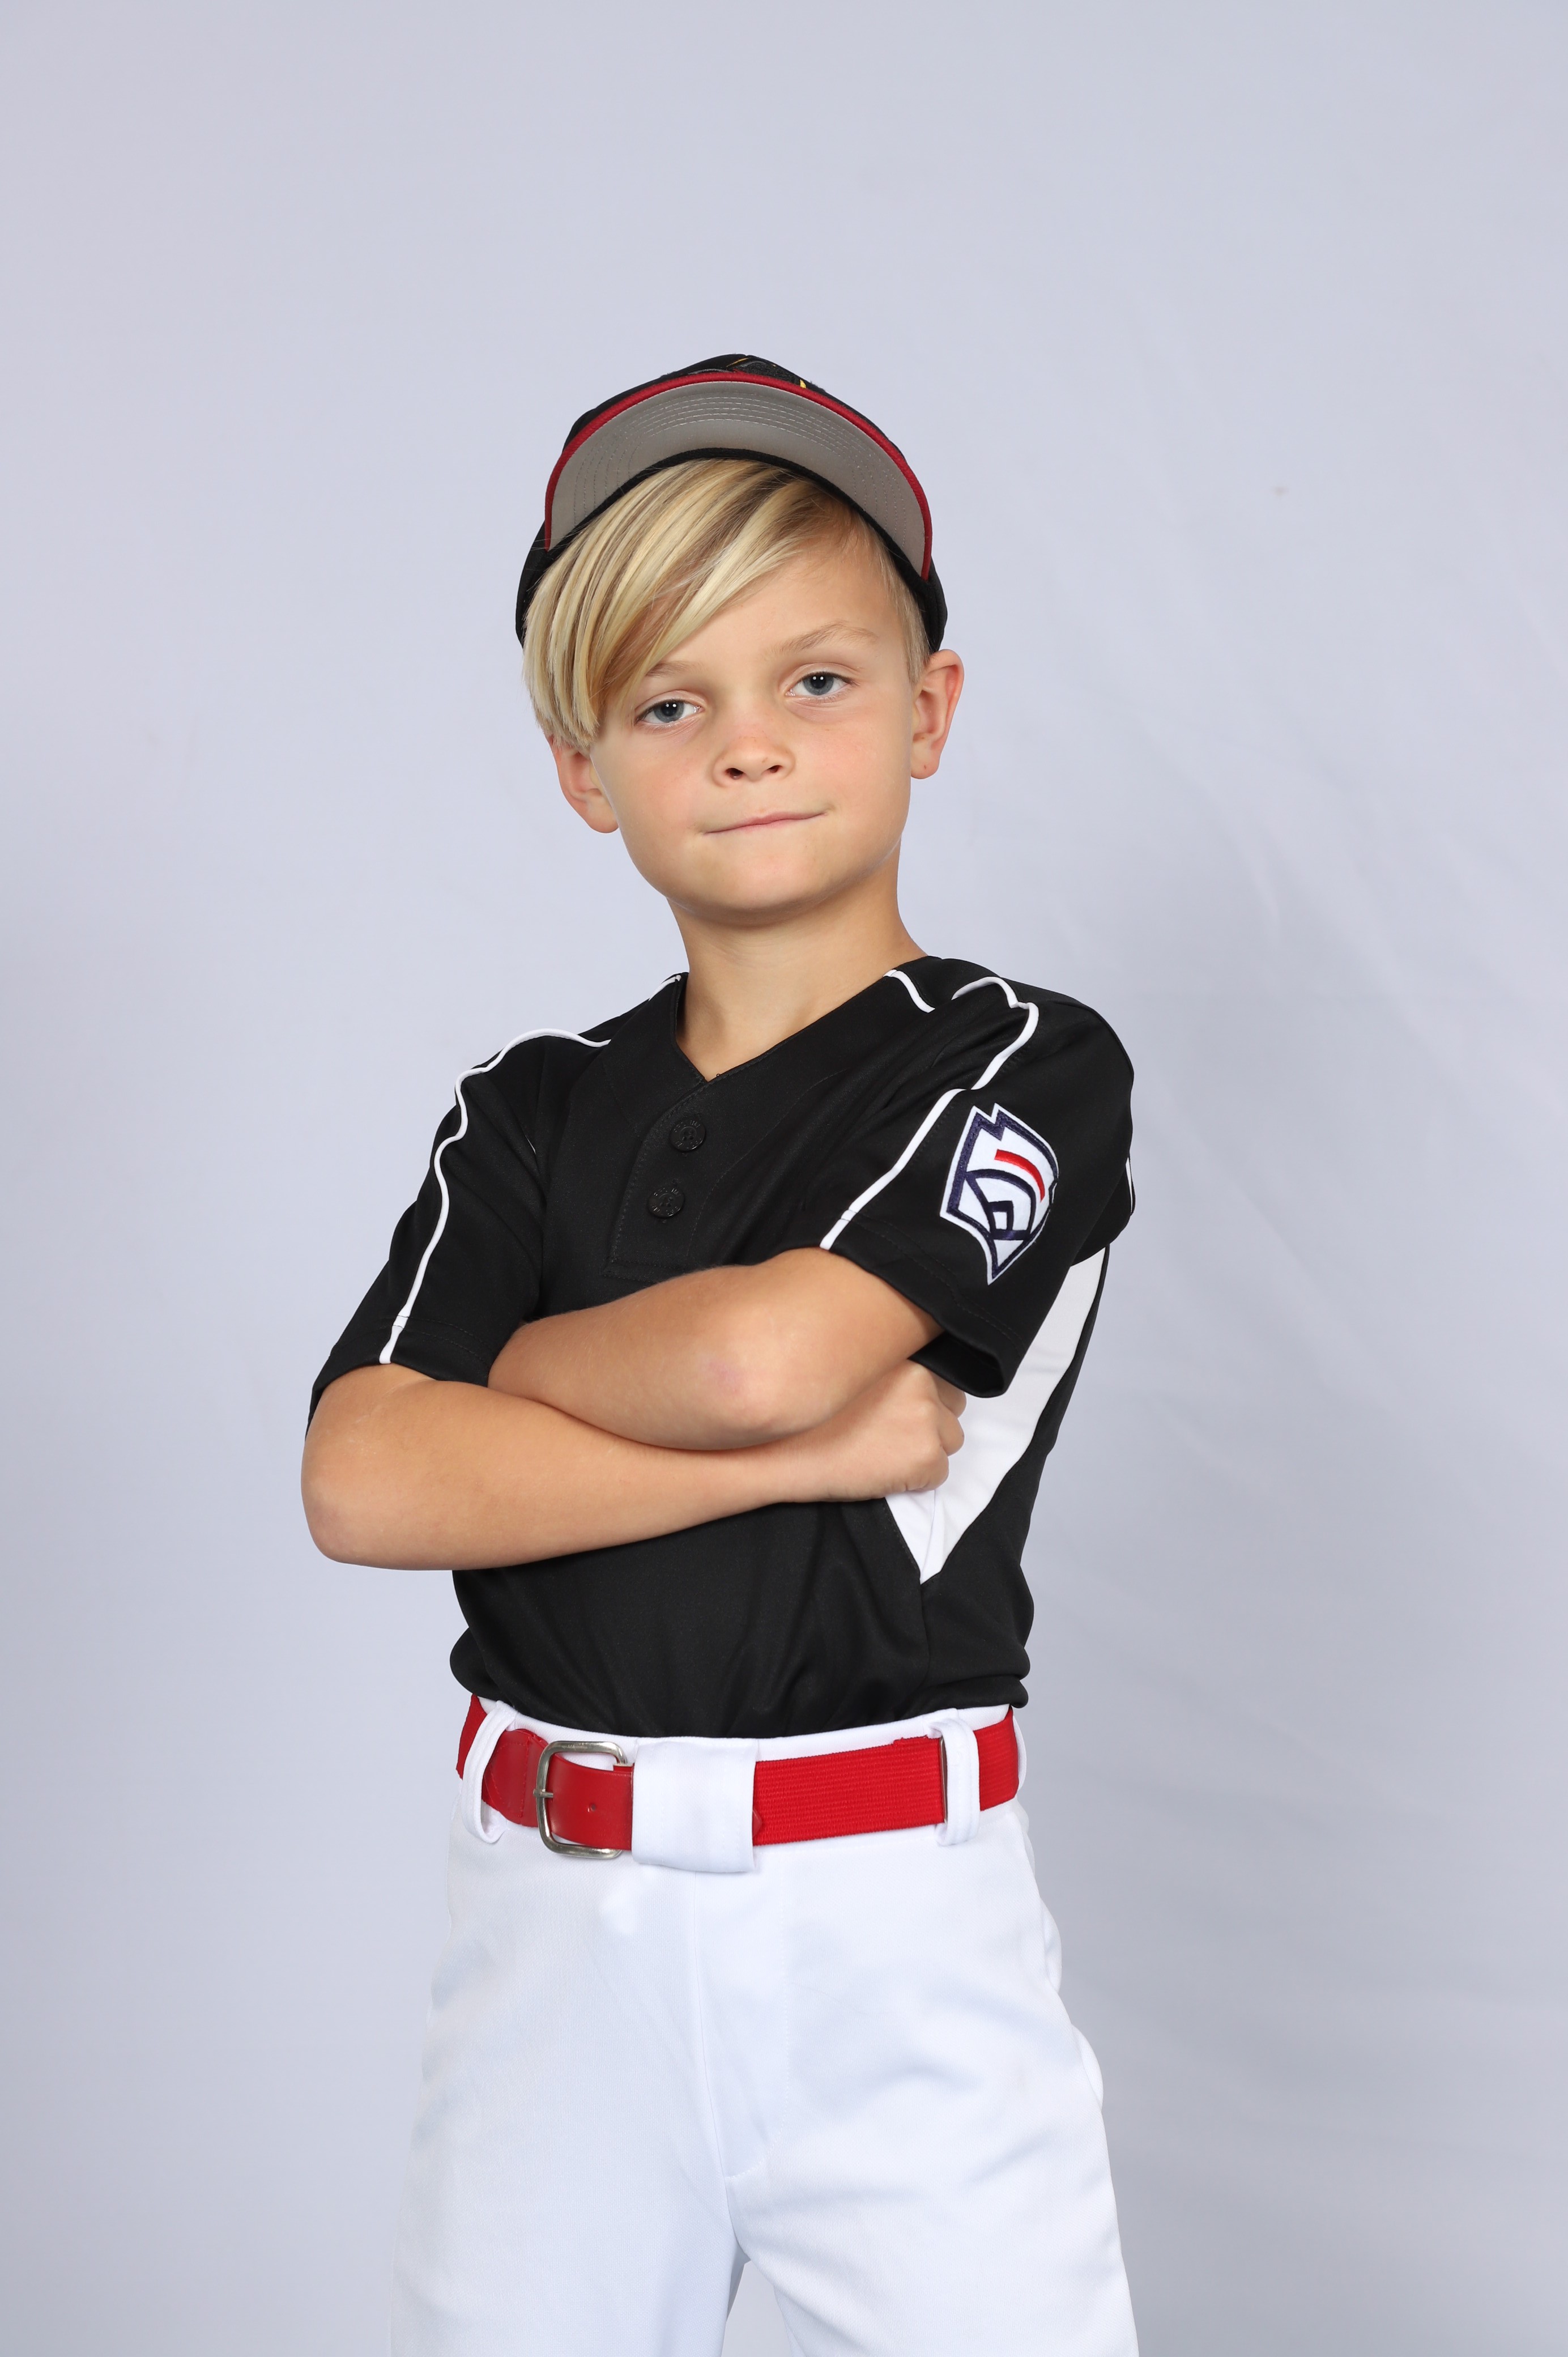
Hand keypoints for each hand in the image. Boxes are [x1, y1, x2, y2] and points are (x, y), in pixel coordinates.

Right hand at [778, 1362, 965, 1503]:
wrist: (777, 1451)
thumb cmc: (803, 1411)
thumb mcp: (845, 1366)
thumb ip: (881, 1363)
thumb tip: (908, 1375)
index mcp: (904, 1354)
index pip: (941, 1376)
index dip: (921, 1396)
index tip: (897, 1410)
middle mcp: (922, 1381)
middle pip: (952, 1407)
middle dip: (930, 1421)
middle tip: (889, 1433)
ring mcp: (926, 1420)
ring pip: (950, 1440)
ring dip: (925, 1448)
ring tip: (883, 1452)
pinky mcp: (925, 1458)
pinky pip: (939, 1473)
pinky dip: (917, 1479)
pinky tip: (880, 1471)